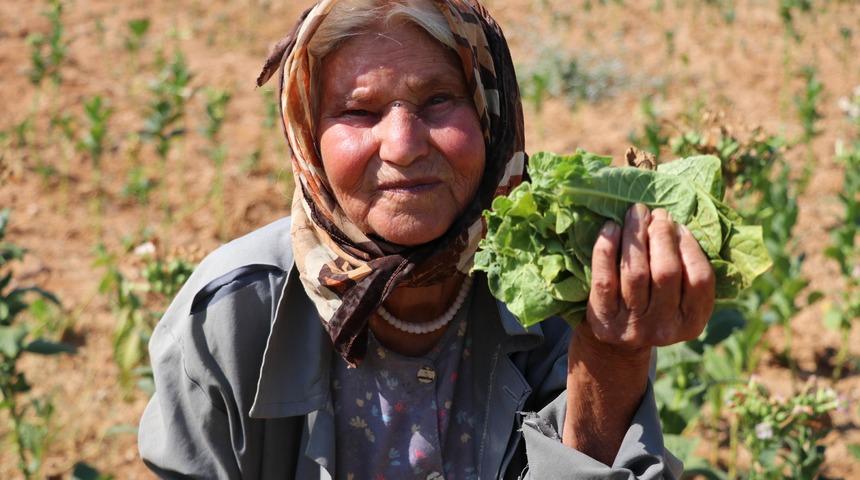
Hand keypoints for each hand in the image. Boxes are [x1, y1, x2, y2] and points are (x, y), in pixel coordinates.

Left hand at [583, 203, 715, 355]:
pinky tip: (611, 228)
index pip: (699, 279)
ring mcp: (632, 326)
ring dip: (636, 234)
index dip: (689, 246)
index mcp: (692, 322)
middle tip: (657, 214)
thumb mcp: (678, 301)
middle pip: (666, 272)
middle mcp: (663, 327)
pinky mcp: (603, 319)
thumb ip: (686, 271)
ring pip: (635, 272)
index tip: (679, 226)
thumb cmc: (653, 307)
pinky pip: (604, 279)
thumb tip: (678, 224)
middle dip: (662, 235)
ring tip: (636, 213)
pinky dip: (606, 249)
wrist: (615, 344)